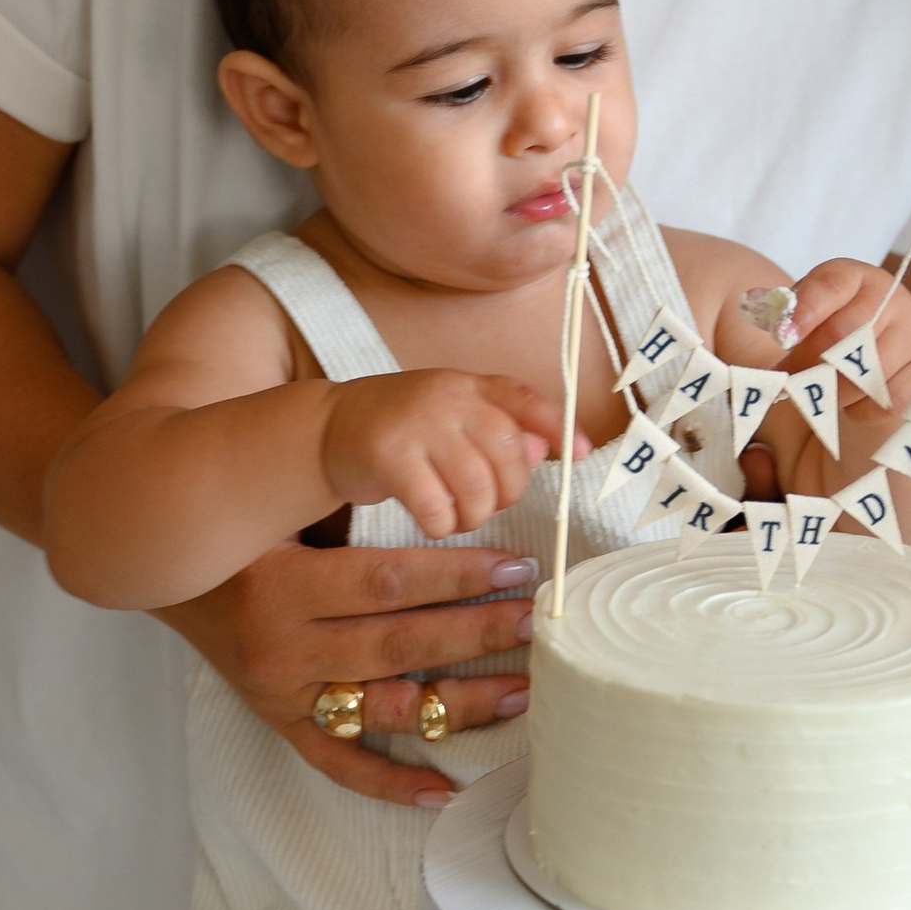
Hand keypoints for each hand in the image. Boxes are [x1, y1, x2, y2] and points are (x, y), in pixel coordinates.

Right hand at [157, 538, 538, 806]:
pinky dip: (388, 783)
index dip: (458, 577)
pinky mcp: (279, 722)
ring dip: (457, 704)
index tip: (516, 566)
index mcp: (282, 587)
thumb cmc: (242, 523)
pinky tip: (441, 789)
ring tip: (520, 692)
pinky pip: (338, 763)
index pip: (388, 584)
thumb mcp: (286, 503)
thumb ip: (354, 505)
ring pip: (383, 709)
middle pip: (398, 647)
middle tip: (534, 621)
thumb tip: (450, 491)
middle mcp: (281, 650)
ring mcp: (281, 696)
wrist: (160, 565)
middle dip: (476, 634)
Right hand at [326, 370, 559, 539]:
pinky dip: (442, 524)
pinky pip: (436, 506)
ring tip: (460, 516)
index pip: (523, 399)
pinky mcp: (388, 455)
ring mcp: (417, 423)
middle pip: (507, 453)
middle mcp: (446, 396)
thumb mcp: (453, 419)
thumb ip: (498, 431)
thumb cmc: (404, 431)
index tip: (582, 452)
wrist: (328, 427)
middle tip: (490, 505)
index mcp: (468, 385)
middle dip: (509, 491)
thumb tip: (548, 448)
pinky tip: (432, 520)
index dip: (558, 426)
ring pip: (476, 485)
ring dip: (476, 515)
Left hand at [783, 259, 910, 404]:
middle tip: (785, 384)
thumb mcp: (813, 312)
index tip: (782, 338)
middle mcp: (889, 297)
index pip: (829, 285)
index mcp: (854, 277)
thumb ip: (787, 313)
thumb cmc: (839, 332)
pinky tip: (852, 403)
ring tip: (820, 393)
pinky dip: (861, 410)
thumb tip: (763, 310)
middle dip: (806, 365)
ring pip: (862, 374)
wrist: (897, 352)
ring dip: (832, 392)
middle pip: (842, 335)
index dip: (804, 311)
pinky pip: (885, 401)